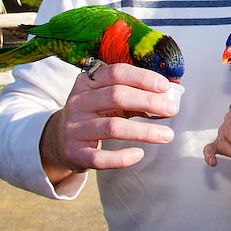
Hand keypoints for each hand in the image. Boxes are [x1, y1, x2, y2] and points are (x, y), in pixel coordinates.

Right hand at [40, 63, 178, 183]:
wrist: (59, 140)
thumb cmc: (94, 114)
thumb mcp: (107, 99)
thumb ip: (134, 95)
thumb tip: (167, 99)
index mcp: (88, 82)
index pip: (116, 72)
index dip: (143, 78)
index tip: (165, 86)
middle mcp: (78, 102)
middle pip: (116, 96)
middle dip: (148, 101)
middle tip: (172, 110)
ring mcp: (74, 128)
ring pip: (112, 127)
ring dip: (144, 131)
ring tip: (167, 135)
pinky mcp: (75, 153)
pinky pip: (100, 158)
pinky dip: (122, 158)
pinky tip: (139, 154)